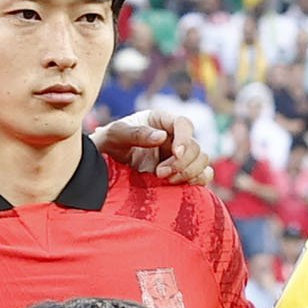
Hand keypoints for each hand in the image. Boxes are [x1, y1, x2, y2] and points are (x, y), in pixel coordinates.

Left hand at [97, 108, 214, 188]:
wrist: (104, 165)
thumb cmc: (108, 144)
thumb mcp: (115, 135)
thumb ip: (136, 133)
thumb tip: (162, 136)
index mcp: (161, 121)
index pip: (184, 124)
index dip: (184, 138)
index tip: (175, 153)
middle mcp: (174, 137)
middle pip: (196, 146)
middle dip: (181, 163)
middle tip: (159, 173)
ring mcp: (180, 156)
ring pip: (202, 161)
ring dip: (188, 172)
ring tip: (165, 180)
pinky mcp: (182, 173)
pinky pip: (204, 175)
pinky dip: (198, 181)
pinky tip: (179, 185)